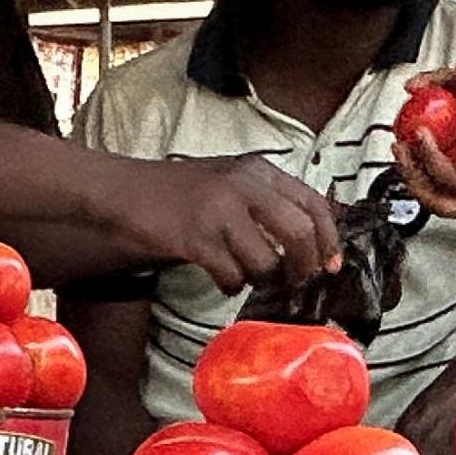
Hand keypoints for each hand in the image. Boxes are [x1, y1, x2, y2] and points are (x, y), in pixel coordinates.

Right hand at [104, 154, 342, 294]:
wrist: (124, 190)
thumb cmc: (179, 192)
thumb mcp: (231, 181)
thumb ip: (268, 201)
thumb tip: (311, 239)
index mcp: (258, 170)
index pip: (313, 203)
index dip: (329, 240)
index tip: (330, 265)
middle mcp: (243, 185)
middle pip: (299, 234)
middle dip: (302, 267)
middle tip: (294, 282)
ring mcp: (219, 210)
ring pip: (266, 261)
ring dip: (261, 280)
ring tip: (246, 276)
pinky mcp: (195, 237)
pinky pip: (231, 275)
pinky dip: (230, 284)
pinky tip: (220, 277)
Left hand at [398, 63, 455, 224]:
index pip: (453, 186)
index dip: (430, 161)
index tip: (420, 134)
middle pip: (438, 198)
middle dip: (412, 173)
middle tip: (397, 143)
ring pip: (449, 195)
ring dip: (426, 171)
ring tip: (409, 143)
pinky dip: (450, 164)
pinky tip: (445, 139)